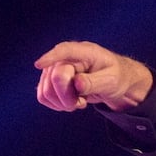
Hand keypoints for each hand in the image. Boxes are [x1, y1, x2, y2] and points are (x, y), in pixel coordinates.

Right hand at [34, 41, 152, 111]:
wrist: (117, 83)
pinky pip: (43, 96)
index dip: (51, 57)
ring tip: (79, 102)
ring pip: (45, 90)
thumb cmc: (117, 77)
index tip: (39, 65)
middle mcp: (67, 58)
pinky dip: (56, 104)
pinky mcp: (51, 81)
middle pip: (55, 78)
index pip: (64, 51)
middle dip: (67, 97)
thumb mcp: (112, 80)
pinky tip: (71, 102)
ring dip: (62, 103)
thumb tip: (77, 83)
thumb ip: (95, 82)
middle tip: (82, 103)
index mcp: (85, 52)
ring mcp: (56, 69)